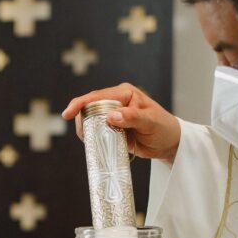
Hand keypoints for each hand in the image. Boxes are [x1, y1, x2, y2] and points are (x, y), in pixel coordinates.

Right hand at [62, 83, 181, 163]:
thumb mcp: (150, 122)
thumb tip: (111, 116)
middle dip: (82, 119)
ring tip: (91, 141)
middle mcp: (116, 102)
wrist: (169, 143)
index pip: (97, 96)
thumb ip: (132, 117)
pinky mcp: (112, 128)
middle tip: (84, 135)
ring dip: (87, 129)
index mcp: (124, 94)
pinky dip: (92, 137)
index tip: (68, 114)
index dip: (80, 104)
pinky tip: (94, 143)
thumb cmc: (164, 128)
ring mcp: (113, 115)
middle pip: (89, 107)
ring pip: (90, 120)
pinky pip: (96, 131)